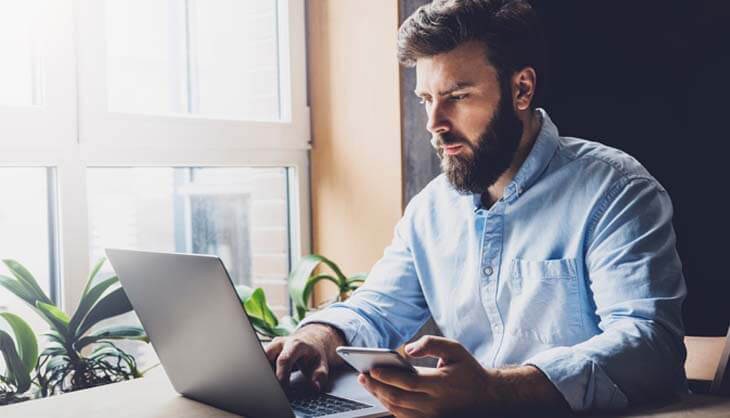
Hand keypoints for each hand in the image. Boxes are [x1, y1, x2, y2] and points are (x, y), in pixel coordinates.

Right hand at [264, 323, 344, 390]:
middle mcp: (281, 343)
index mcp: (295, 344)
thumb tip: (315, 387)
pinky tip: (268, 380)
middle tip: (271, 387)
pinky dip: (263, 371)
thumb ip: (319, 376)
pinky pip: (261, 360)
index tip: (283, 389)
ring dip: (264, 371)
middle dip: (266, 372)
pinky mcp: (267, 351)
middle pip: (266, 355)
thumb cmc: (314, 353)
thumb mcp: (321, 364)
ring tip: (270, 383)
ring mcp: (272, 346)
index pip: (284, 360)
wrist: (310, 340)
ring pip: (260, 357)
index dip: (281, 375)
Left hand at [358, 335, 490, 416]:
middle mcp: (435, 403)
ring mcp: (432, 415)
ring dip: (379, 397)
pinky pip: (403, 416)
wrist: (486, 397)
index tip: (371, 368)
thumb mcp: (455, 349)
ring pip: (397, 410)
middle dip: (376, 387)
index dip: (388, 376)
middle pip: (397, 399)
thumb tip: (409, 348)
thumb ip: (432, 343)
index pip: (408, 383)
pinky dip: (389, 405)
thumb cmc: (468, 370)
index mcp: (441, 384)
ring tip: (367, 383)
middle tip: (362, 376)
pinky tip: (381, 393)